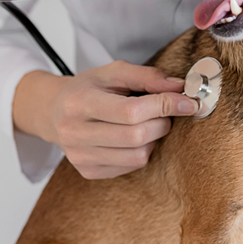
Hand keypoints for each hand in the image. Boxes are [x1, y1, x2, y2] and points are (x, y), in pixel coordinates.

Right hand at [12, 61, 198, 178]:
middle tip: (164, 111)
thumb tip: (178, 87)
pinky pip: (131, 166)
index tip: (188, 102)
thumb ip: (147, 76)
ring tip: (147, 123)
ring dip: (154, 138)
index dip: (165, 106)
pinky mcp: (88, 172)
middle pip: (137, 136)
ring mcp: (80, 157)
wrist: (54, 112)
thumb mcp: (113, 72)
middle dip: (162, 122)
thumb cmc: (88, 88)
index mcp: (79, 103)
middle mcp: (75, 133)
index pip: (131, 111)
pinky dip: (142, 150)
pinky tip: (133, 137)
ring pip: (138, 155)